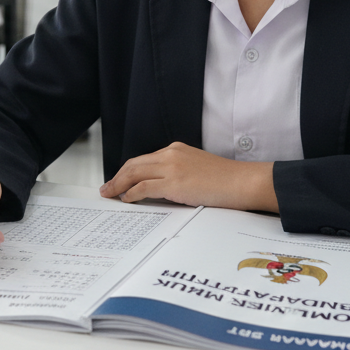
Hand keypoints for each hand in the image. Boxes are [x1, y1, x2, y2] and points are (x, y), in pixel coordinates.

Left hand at [99, 142, 277, 211]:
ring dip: (119, 185)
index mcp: (176, 150)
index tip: (119, 181)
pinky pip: (144, 187)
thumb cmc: (226, 180)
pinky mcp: (175, 182)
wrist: (243, 182)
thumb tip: (160, 188)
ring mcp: (172, 167)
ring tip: (110, 195)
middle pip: (134, 164)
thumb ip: (178, 173)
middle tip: (106, 189)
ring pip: (135, 173)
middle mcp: (171, 154)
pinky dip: (131, 193)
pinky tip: (126, 199)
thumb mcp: (197, 169)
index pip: (144, 160)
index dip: (128, 171)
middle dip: (117, 177)